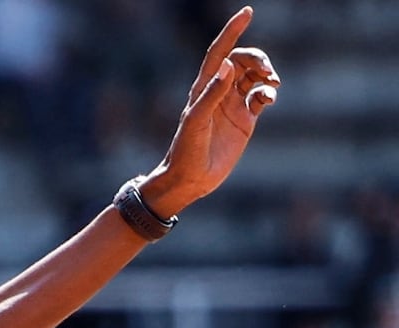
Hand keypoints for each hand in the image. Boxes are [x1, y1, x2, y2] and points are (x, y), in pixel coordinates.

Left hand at [142, 6, 280, 218]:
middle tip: (267, 71)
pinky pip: (261, 97)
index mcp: (203, 88)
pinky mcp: (245, 120)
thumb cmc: (186, 151)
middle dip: (258, 58)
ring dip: (266, 74)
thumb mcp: (197, 122)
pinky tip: (268, 99)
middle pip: (242, 61)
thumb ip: (212, 93)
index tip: (248, 11)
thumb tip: (229, 65)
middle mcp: (218, 92)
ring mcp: (232, 105)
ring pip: (255, 77)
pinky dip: (269, 93)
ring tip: (272, 83)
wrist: (190, 179)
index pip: (219, 52)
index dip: (232, 31)